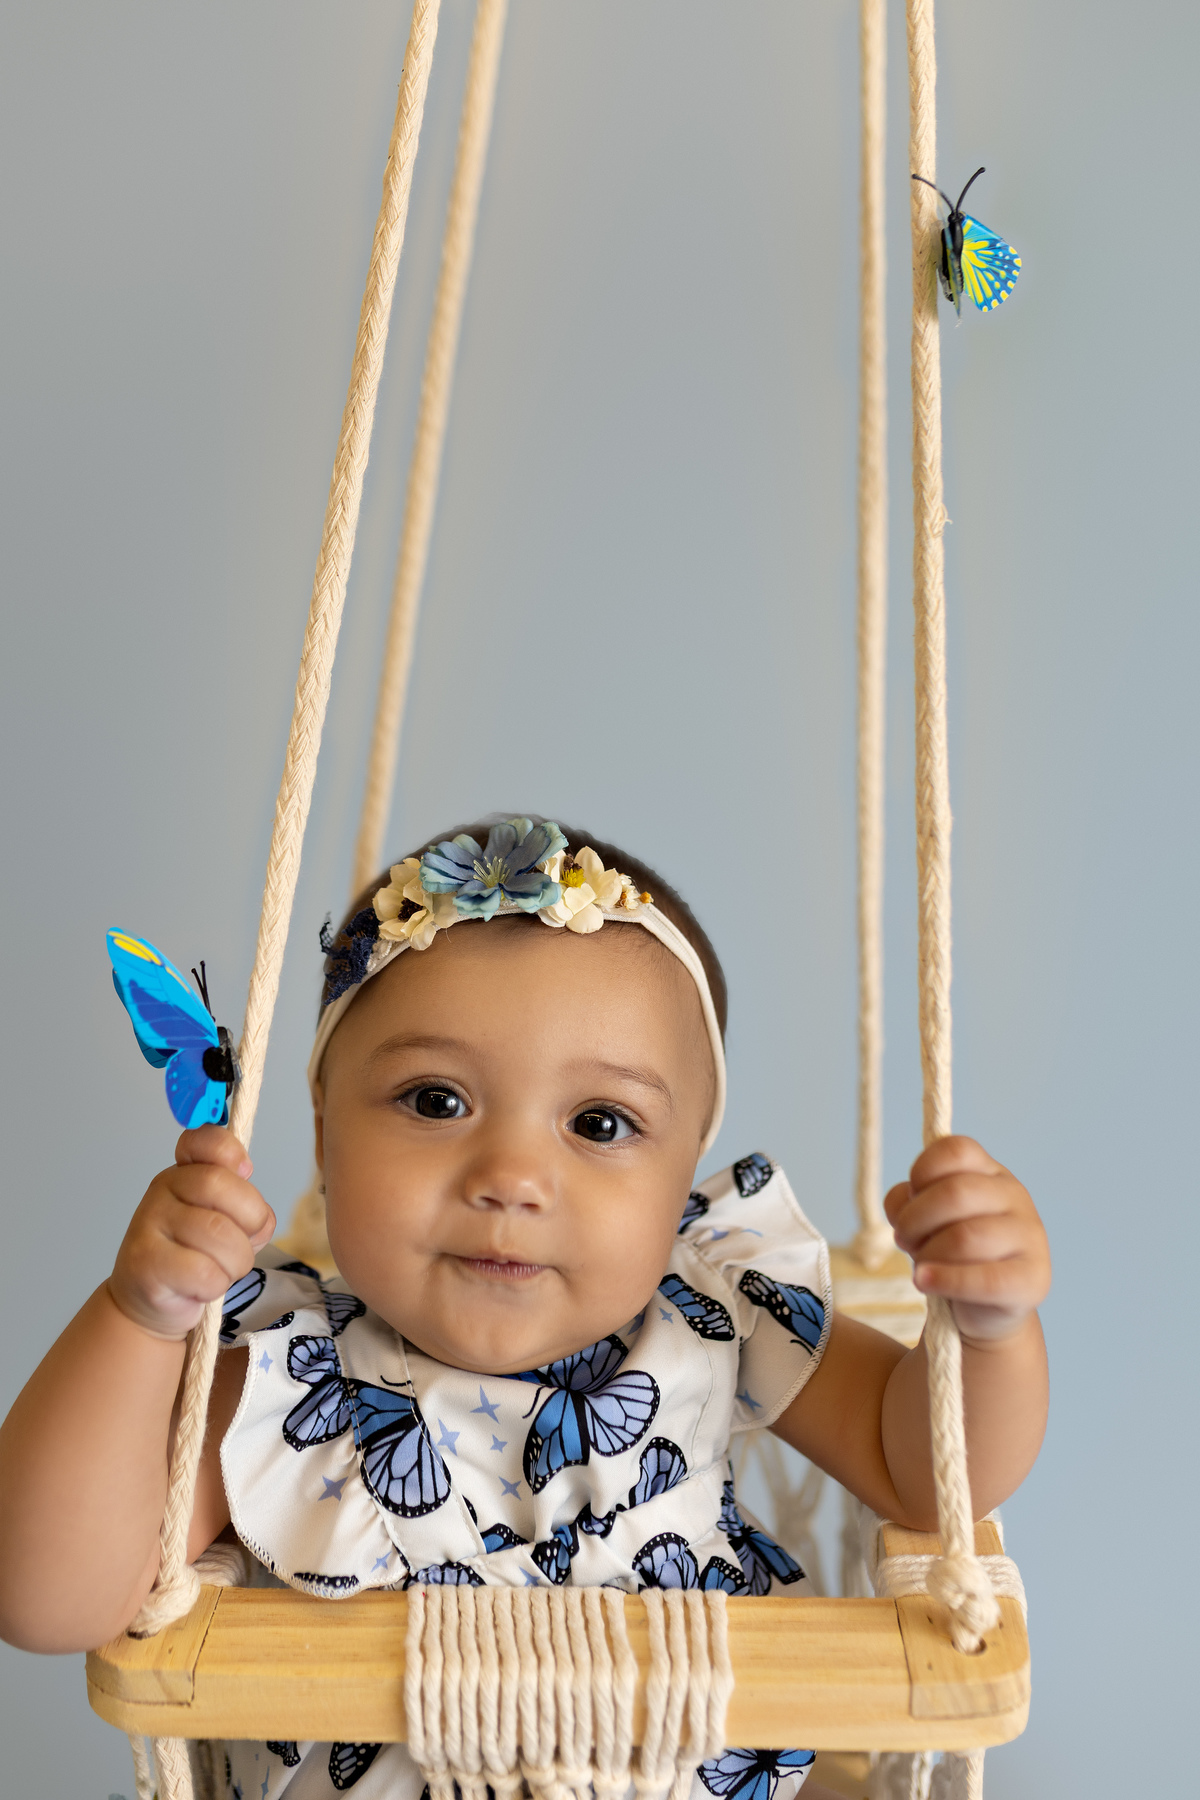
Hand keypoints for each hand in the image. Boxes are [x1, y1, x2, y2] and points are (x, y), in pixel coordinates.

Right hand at [108, 1126, 274, 1340]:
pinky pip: (204, 1272)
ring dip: (236, 1260)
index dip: (231, 1151)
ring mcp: (149, 1224)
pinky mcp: (146, 1263)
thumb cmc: (196, 1256)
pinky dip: (216, 1285)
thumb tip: (261, 1216)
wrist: (150, 1301)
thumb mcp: (230, 1224)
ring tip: (222, 1269)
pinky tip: (201, 1287)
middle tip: (243, 1242)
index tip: (245, 1170)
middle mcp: (162, 1189)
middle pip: (218, 1184)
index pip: (203, 1140)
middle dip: (249, 1219)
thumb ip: (249, 1210)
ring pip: (218, 1233)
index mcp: (185, 1172)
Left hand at [884, 1136, 1049, 1342]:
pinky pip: (984, 1279)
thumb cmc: (951, 1253)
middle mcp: (1015, 1197)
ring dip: (927, 1252)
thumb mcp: (926, 1218)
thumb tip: (902, 1201)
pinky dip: (945, 1280)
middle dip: (914, 1218)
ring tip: (919, 1266)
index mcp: (990, 1172)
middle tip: (904, 1239)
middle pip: (956, 1192)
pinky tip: (925, 1281)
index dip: (921, 1171)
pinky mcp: (1032, 1279)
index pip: (956, 1150)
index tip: (910, 1197)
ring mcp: (1029, 1237)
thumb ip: (907, 1201)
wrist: (985, 1308)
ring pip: (965, 1237)